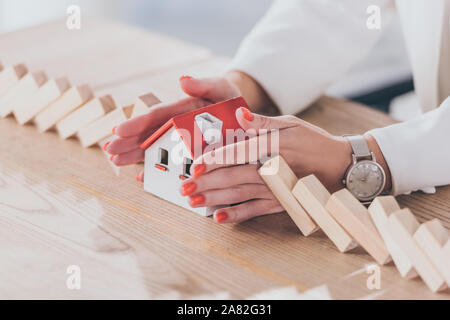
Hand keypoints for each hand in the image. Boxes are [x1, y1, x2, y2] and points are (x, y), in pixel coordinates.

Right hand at [104, 76, 240, 167]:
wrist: (241, 112)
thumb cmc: (228, 97)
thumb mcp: (219, 88)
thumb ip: (203, 85)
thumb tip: (183, 80)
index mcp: (180, 109)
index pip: (156, 116)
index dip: (137, 123)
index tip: (119, 130)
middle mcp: (176, 125)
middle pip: (149, 135)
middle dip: (128, 143)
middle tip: (109, 151)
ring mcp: (180, 141)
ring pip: (154, 149)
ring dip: (135, 156)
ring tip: (115, 162)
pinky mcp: (189, 154)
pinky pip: (171, 163)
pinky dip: (157, 170)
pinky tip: (142, 177)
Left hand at [180, 109, 390, 223]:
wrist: (339, 166)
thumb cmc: (314, 141)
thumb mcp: (291, 124)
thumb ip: (262, 122)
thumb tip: (239, 114)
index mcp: (272, 146)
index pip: (238, 152)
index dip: (214, 159)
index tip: (194, 165)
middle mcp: (272, 168)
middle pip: (233, 176)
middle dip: (206, 182)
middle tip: (183, 187)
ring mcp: (275, 188)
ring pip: (239, 194)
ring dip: (214, 198)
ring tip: (192, 201)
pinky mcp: (280, 202)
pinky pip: (255, 211)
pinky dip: (236, 215)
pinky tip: (218, 218)